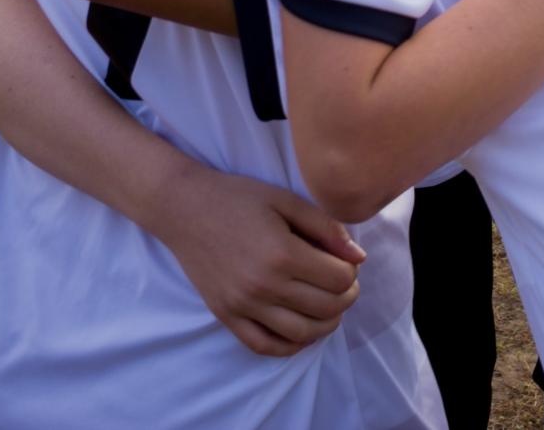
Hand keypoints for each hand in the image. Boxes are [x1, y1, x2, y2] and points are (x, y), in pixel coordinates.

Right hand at [148, 162, 364, 357]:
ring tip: (330, 307)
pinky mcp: (225, 315)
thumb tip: (359, 257)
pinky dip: (290, 345)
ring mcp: (242, 305)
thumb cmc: (240, 198)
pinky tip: (303, 331)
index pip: (339, 279)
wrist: (185, 208)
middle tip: (346, 284)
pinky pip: (263, 345)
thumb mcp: (288, 201)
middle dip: (347, 297)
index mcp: (283, 254)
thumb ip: (327, 228)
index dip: (351, 271)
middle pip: (326, 307)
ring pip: (301, 333)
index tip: (346, 261)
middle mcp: (263, 286)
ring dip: (326, 324)